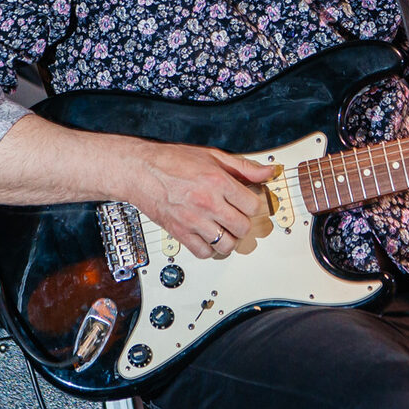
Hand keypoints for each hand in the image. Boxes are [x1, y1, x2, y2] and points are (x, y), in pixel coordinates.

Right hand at [135, 143, 276, 259]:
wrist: (140, 171)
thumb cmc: (172, 161)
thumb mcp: (212, 156)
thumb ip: (243, 167)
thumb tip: (268, 172)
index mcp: (218, 182)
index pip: (252, 205)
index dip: (253, 204)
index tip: (248, 203)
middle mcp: (207, 203)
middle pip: (242, 227)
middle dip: (244, 222)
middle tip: (237, 216)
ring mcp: (193, 221)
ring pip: (226, 244)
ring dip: (229, 238)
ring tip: (225, 228)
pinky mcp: (179, 233)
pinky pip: (203, 252)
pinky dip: (209, 249)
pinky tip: (208, 237)